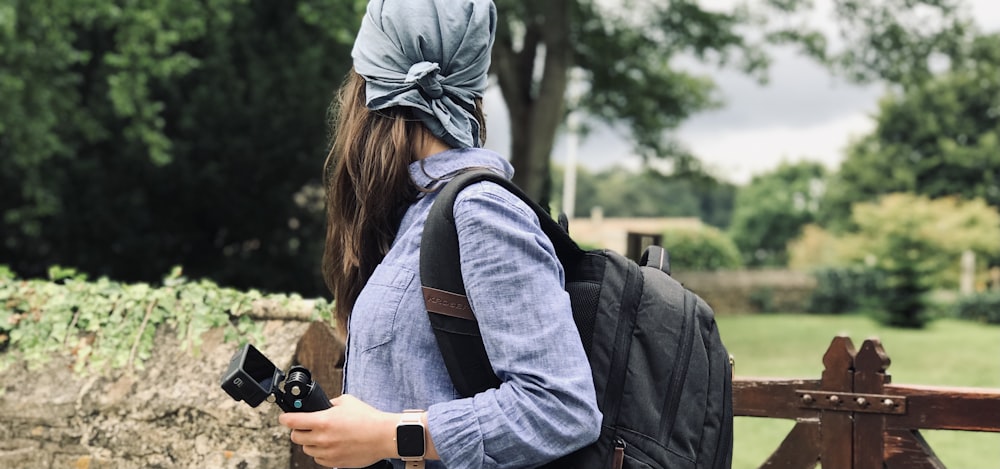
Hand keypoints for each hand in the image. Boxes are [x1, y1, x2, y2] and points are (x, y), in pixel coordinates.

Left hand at [279, 394, 396, 467]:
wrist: (382, 436)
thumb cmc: (368, 418)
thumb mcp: (347, 401)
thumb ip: (330, 403)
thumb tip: (324, 406)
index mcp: (323, 421)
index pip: (292, 421)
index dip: (285, 418)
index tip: (284, 418)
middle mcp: (322, 438)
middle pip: (296, 437)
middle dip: (298, 430)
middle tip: (306, 426)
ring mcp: (327, 452)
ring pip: (307, 449)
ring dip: (310, 442)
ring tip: (323, 436)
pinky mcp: (334, 462)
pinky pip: (318, 459)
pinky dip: (321, 452)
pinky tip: (330, 445)